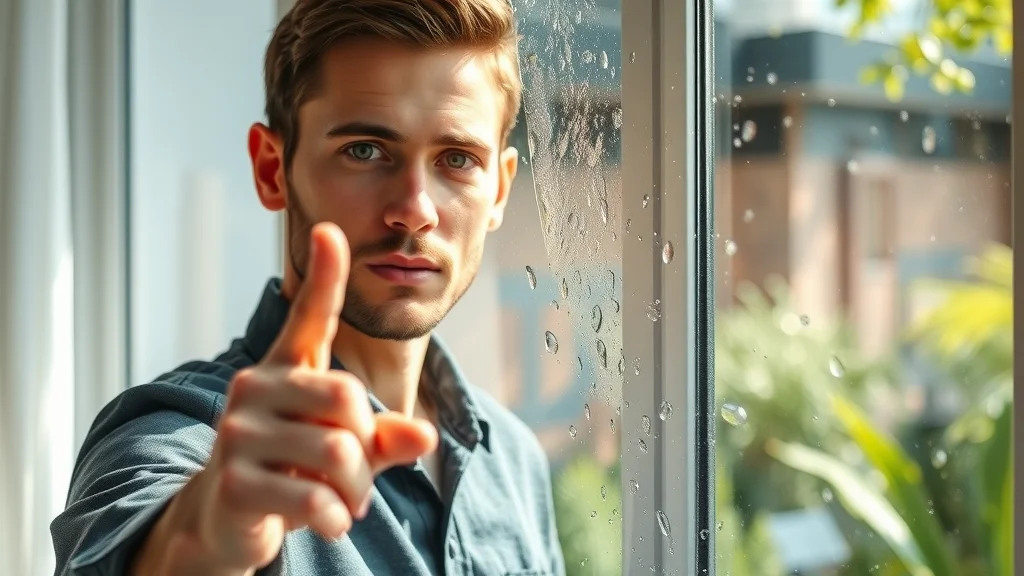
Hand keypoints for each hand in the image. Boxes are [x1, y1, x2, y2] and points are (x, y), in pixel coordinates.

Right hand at [192, 222, 437, 569]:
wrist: (225, 520)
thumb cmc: (292, 469)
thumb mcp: (344, 449)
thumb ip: (384, 437)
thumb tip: (426, 434)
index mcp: (286, 369)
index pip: (309, 316)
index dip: (324, 275)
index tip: (330, 231)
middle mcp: (255, 387)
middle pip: (349, 400)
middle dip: (367, 450)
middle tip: (357, 480)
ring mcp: (238, 431)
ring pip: (339, 450)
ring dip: (355, 491)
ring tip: (343, 503)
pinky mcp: (234, 480)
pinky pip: (313, 495)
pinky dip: (335, 518)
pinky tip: (329, 522)